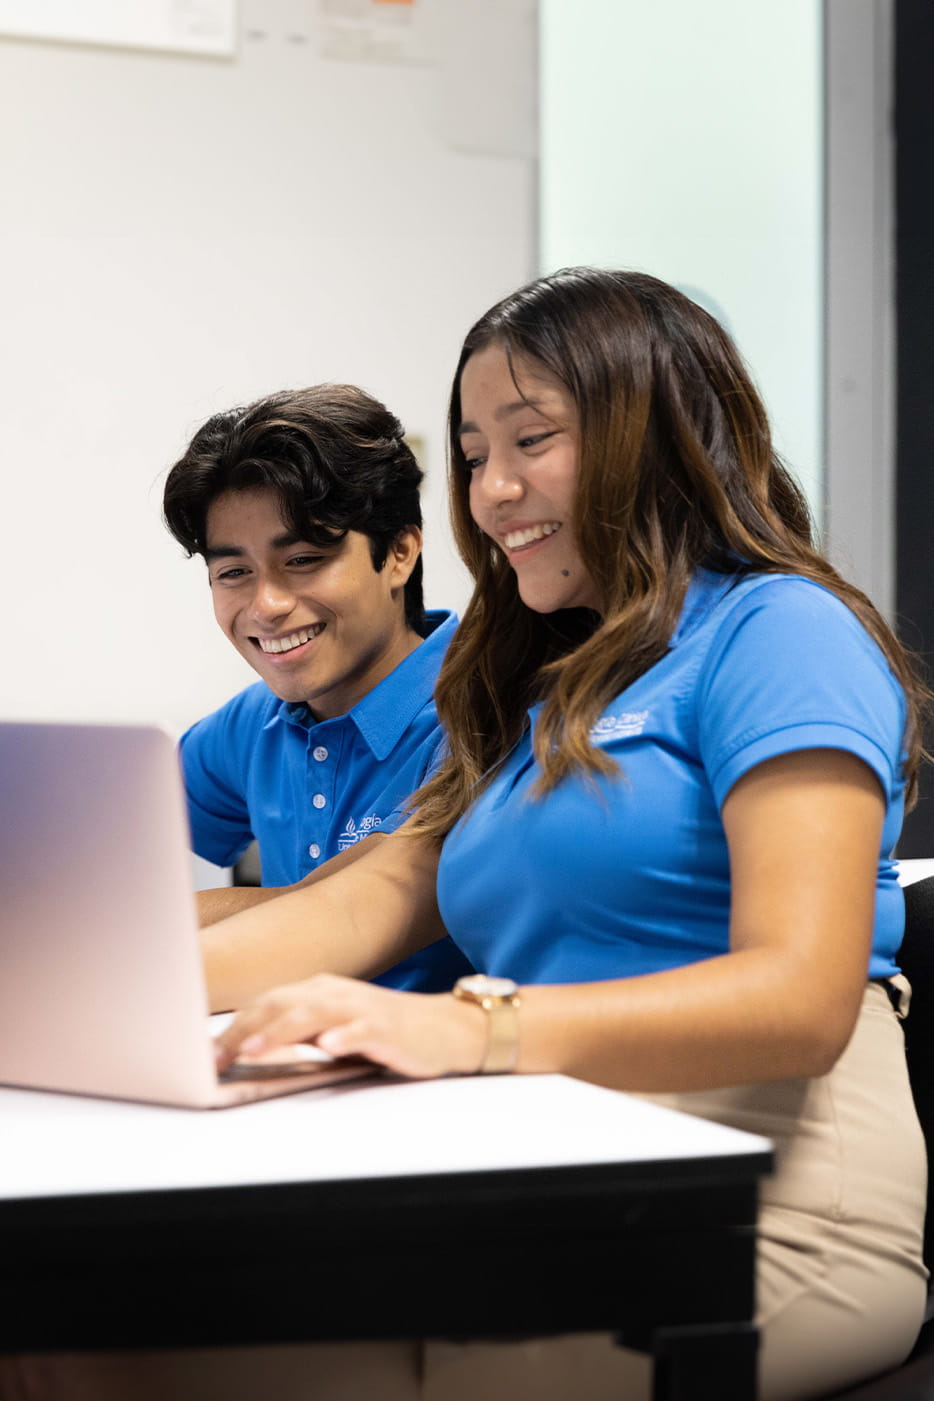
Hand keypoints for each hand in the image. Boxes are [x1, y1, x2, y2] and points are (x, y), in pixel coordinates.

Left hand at [213, 973, 487, 1079]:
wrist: (444, 1029)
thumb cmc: (383, 1032)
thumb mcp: (333, 1029)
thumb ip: (296, 1034)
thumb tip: (245, 1050)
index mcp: (318, 990)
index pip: (266, 1004)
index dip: (232, 1027)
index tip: (205, 1054)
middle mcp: (335, 993)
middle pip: (281, 1006)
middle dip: (243, 1031)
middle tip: (214, 1057)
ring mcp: (360, 1008)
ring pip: (314, 1014)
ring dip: (281, 1031)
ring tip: (255, 1049)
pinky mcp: (387, 1027)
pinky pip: (362, 1030)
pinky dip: (343, 1037)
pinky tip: (327, 1047)